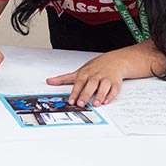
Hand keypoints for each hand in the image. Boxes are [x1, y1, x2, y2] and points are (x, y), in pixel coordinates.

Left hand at [45, 45, 163, 106]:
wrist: (115, 61)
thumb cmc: (95, 68)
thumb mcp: (78, 71)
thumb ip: (64, 78)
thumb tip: (49, 81)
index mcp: (86, 73)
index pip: (79, 82)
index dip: (75, 91)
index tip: (71, 100)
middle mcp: (96, 75)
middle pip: (91, 84)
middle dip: (86, 94)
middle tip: (81, 103)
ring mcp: (106, 79)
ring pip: (104, 86)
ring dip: (100, 95)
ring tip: (95, 104)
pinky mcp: (115, 83)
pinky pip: (114, 89)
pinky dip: (111, 96)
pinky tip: (106, 101)